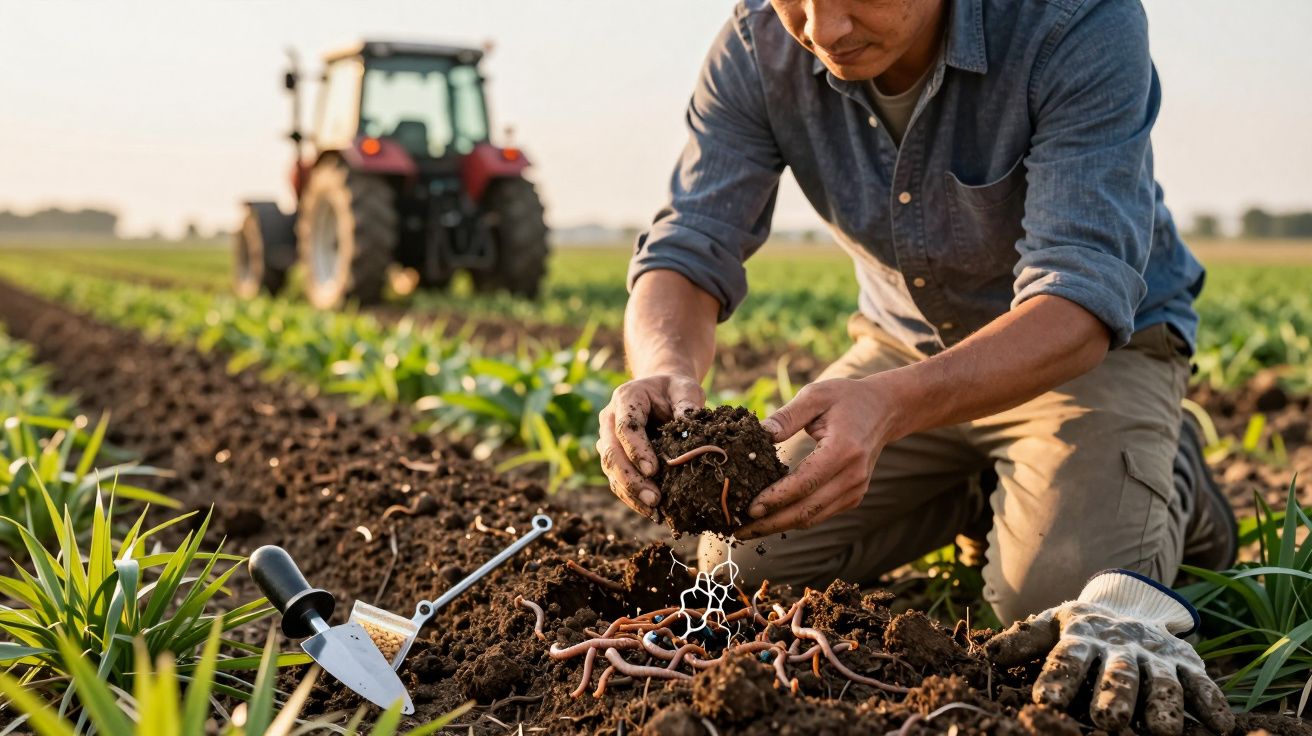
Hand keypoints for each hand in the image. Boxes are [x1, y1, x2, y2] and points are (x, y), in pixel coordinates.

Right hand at [597, 373, 704, 519]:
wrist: (662, 393)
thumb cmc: (675, 391)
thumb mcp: (686, 389)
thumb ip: (688, 405)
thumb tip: (692, 430)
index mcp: (626, 398)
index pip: (625, 427)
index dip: (637, 449)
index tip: (653, 470)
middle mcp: (609, 420)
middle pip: (612, 453)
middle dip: (631, 479)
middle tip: (654, 499)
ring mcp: (608, 440)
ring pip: (611, 471)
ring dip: (631, 493)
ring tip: (653, 511)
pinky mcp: (614, 459)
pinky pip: (617, 481)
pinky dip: (632, 498)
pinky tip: (650, 512)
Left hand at [735, 376, 896, 538]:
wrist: (884, 409)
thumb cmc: (845, 398)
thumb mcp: (815, 396)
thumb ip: (787, 416)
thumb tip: (758, 434)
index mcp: (844, 450)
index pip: (804, 483)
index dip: (775, 499)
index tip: (749, 509)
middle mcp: (853, 476)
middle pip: (807, 510)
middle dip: (771, 523)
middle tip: (739, 529)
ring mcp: (856, 490)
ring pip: (812, 518)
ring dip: (779, 526)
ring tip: (749, 528)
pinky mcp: (853, 496)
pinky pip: (820, 514)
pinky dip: (794, 519)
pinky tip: (771, 518)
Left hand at [985, 570, 1234, 735]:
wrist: (1129, 603)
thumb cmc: (1082, 628)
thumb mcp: (1052, 625)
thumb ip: (1024, 640)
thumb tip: (989, 653)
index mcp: (1083, 638)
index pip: (1066, 658)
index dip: (1057, 678)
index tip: (1044, 701)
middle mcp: (1121, 648)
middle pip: (1118, 674)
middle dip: (1114, 696)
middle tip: (1108, 720)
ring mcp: (1156, 655)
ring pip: (1162, 682)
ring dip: (1163, 706)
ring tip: (1161, 732)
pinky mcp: (1187, 662)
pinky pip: (1202, 684)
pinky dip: (1213, 703)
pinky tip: (1221, 727)